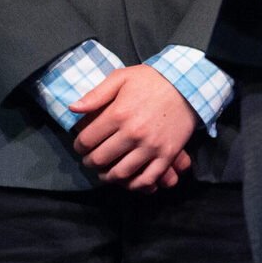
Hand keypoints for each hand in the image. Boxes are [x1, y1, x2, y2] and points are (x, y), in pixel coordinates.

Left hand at [67, 64, 199, 190]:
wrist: (188, 84)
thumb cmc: (152, 80)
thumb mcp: (121, 77)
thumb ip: (95, 94)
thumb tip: (73, 108)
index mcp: (118, 113)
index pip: (87, 140)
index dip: (78, 146)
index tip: (80, 147)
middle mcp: (133, 133)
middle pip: (100, 159)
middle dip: (90, 162)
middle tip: (90, 160)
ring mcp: (151, 146)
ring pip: (121, 172)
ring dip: (108, 177)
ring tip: (105, 173)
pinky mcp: (167, 154)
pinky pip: (148, 178)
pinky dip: (135, 185)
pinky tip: (128, 181)